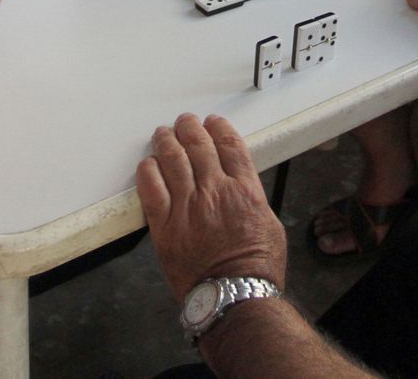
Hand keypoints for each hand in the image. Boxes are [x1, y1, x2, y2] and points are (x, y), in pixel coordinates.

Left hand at [137, 114, 286, 300]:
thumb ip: (252, 198)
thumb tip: (241, 188)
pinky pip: (151, 189)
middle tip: (185, 122)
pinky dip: (148, 171)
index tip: (213, 122)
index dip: (219, 128)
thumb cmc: (255, 268)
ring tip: (164, 133)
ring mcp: (187, 207)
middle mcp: (214, 192)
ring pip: (173, 161)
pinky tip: (148, 164)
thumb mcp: (269, 224)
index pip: (230, 145)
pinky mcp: (165, 226)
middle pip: (199, 146)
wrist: (233, 296)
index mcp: (244, 190)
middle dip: (190, 128)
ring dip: (167, 142)